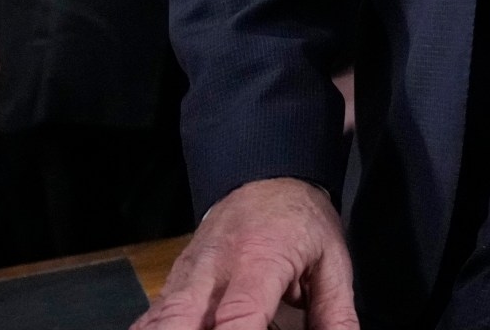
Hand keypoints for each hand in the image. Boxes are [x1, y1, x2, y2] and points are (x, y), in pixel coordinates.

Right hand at [135, 178, 356, 329]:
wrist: (267, 176)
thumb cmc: (302, 220)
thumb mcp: (332, 261)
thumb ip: (335, 313)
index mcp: (259, 260)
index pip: (239, 315)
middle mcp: (215, 268)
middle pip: (181, 319)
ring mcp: (188, 273)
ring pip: (162, 317)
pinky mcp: (174, 279)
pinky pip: (155, 315)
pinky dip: (159, 328)